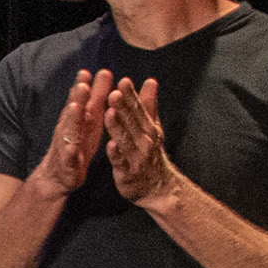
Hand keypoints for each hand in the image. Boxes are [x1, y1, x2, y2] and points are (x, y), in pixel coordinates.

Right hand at [25, 68, 112, 198]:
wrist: (58, 176)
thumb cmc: (79, 143)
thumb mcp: (90, 119)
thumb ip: (96, 96)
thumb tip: (104, 72)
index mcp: (79, 120)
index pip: (80, 100)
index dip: (83, 86)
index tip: (87, 71)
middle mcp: (70, 130)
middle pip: (73, 112)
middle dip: (78, 98)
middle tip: (83, 85)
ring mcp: (67, 146)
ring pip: (68, 132)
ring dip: (71, 120)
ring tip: (75, 108)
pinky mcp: (68, 164)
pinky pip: (70, 158)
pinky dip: (71, 153)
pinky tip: (73, 148)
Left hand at [103, 76, 182, 203]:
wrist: (159, 186)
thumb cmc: (150, 153)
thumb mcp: (152, 127)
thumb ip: (148, 105)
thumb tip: (150, 81)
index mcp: (148, 127)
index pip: (138, 109)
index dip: (131, 95)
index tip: (123, 81)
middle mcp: (144, 140)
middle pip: (132, 122)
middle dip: (123, 107)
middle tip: (113, 92)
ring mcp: (137, 157)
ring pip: (126, 140)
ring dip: (118, 126)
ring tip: (109, 113)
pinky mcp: (128, 173)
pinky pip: (121, 162)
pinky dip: (117, 154)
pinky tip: (110, 145)